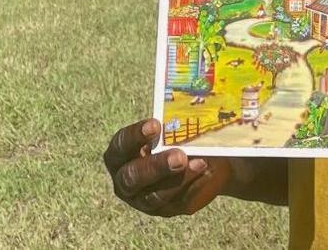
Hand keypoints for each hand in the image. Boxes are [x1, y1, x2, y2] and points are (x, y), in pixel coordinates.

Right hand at [102, 118, 230, 216]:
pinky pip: (180, 202)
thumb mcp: (173, 130)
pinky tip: (208, 173)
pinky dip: (195, 187)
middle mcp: (126, 180)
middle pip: (132, 177)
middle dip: (156, 166)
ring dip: (179, 180)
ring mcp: (144, 199)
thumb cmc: (176, 137)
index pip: (121, 146)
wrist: (201, 160)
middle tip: (179, 156)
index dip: (135, 136)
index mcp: (119, 155)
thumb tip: (186, 118)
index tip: (156, 125)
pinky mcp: (168, 209)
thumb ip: (173, 128)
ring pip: (156, 196)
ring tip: (201, 163)